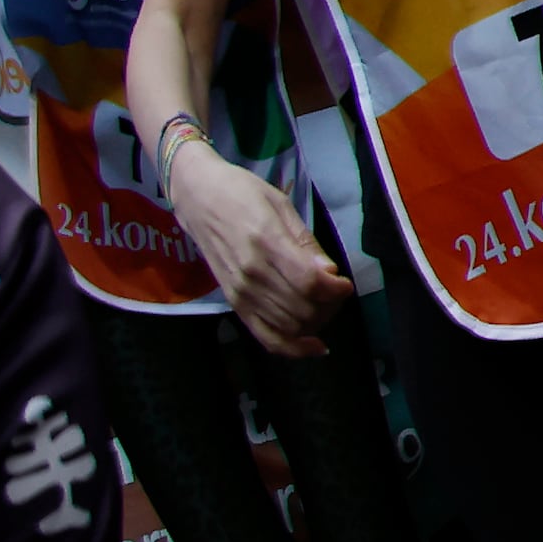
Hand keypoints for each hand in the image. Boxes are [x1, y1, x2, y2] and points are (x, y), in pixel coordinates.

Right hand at [172, 145, 348, 359]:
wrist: (198, 199)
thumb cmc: (243, 194)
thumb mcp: (282, 207)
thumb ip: (305, 244)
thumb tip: (329, 273)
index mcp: (266, 245)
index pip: (309, 284)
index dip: (336, 289)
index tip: (344, 283)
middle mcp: (251, 275)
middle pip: (303, 309)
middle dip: (330, 306)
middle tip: (335, 291)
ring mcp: (240, 293)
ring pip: (289, 326)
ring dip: (316, 322)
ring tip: (324, 306)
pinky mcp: (233, 303)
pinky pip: (265, 336)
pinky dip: (292, 347)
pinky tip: (313, 346)